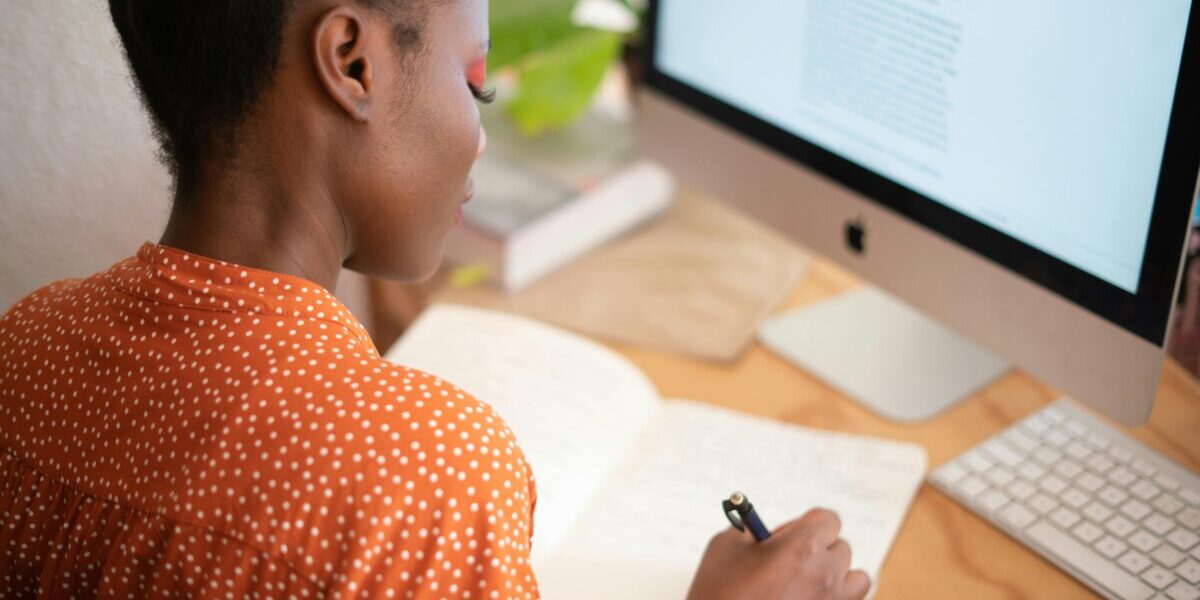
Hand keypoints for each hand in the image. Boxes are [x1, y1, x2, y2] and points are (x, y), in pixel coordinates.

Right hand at [685, 508, 869, 599]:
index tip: (790, 536)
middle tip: (790, 563)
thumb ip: (752, 530)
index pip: (828, 520)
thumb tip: (766, 532)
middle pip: (841, 548)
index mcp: (803, 546)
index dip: (809, 525)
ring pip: (857, 579)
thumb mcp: (725, 547)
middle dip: (819, 550)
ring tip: (809, 584)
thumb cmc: (719, 593)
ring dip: (838, 577)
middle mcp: (825, 574)